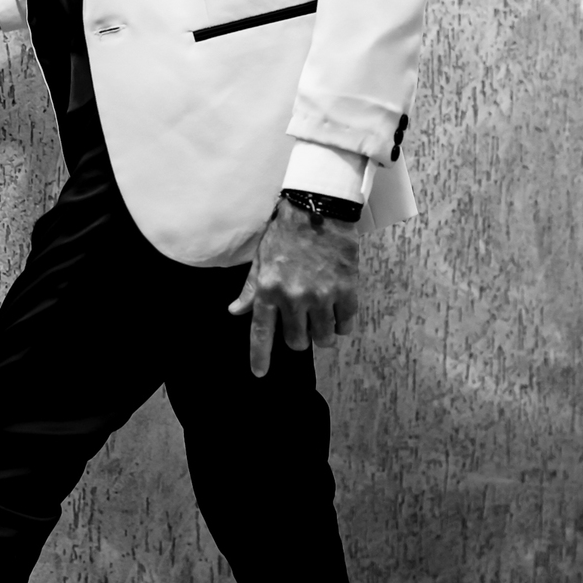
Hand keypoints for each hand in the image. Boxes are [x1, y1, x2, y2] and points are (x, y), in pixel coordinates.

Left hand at [228, 199, 359, 377]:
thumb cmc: (286, 233)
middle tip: (302, 323)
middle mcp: (294, 297)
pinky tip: (338, 311)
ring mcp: (322, 296)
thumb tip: (235, 311)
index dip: (260, 357)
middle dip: (298, 337)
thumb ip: (251, 289)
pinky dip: (342, 323)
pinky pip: (346, 323)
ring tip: (322, 318)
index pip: (261, 333)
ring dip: (322, 334)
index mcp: (269, 290)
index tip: (260, 374)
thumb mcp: (261, 259)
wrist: (319, 209)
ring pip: (323, 338)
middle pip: (297, 342)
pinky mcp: (346, 290)